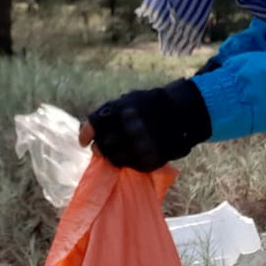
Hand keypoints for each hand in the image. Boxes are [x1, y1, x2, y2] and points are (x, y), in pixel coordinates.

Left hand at [82, 79, 211, 171]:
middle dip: (100, 147)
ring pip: (114, 159)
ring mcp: (138, 146)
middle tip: (101, 147)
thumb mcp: (127, 100)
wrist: (180, 112)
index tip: (84, 141)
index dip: (85, 135)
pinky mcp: (148, 159)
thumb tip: (88, 128)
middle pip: (102, 146)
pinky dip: (126, 161)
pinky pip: (130, 165)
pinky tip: (129, 155)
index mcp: (118, 112)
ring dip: (111, 156)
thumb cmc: (149, 104)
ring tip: (116, 151)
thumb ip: (108, 113)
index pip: (93, 126)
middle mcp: (126, 130)